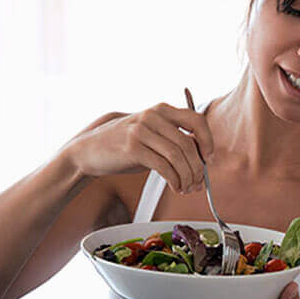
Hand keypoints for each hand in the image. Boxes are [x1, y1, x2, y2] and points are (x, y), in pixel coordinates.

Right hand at [62, 104, 214, 193]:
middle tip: (198, 184)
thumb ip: (173, 138)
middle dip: (197, 168)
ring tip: (187, 188)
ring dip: (187, 177)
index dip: (208, 140)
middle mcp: (153, 116)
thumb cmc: (125, 145)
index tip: (208, 158)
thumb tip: (202, 159)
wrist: (90, 149)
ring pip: (177, 157)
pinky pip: (163, 167)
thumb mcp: (151, 133)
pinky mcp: (133, 148)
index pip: (196, 120)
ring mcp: (142, 131)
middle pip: (188, 144)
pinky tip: (175, 187)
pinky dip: (174, 180)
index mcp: (162, 110)